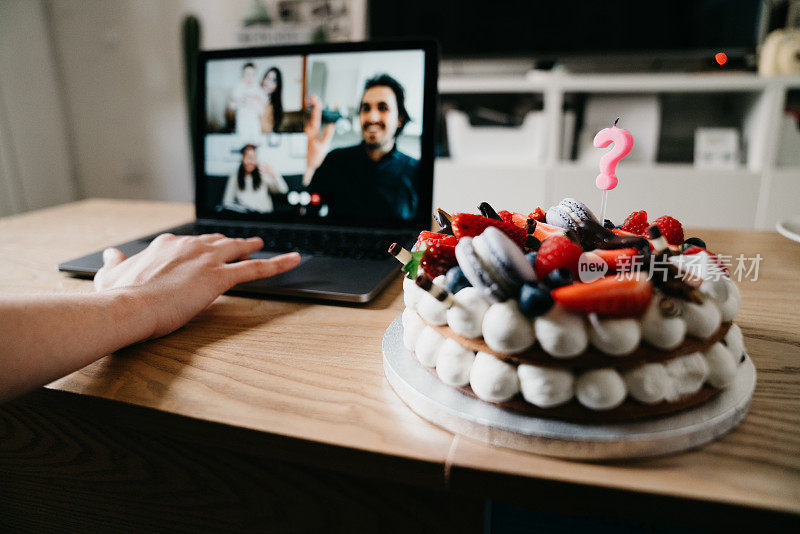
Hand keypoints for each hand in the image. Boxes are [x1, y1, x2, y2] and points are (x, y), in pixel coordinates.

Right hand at [94, 234, 300, 338]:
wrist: (128, 306)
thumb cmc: (119, 297)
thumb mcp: (111, 275)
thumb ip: (114, 264)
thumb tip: (111, 254)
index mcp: (165, 245)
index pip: (188, 243)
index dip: (198, 248)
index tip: (202, 250)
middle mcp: (189, 246)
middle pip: (216, 241)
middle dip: (228, 242)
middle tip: (240, 242)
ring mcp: (207, 259)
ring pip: (238, 249)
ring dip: (252, 247)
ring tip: (262, 245)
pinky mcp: (220, 276)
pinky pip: (257, 269)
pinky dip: (278, 264)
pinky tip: (293, 261)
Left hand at [304, 95, 334, 174]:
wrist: (303, 165)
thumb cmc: (313, 157)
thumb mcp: (323, 146)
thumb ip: (327, 134)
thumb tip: (331, 124)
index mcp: (312, 132)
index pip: (315, 116)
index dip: (317, 106)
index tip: (318, 99)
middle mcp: (307, 130)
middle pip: (311, 113)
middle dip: (313, 104)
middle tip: (314, 96)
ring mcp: (306, 132)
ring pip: (309, 117)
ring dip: (312, 109)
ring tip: (315, 101)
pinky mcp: (306, 134)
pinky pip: (310, 122)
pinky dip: (313, 116)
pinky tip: (314, 114)